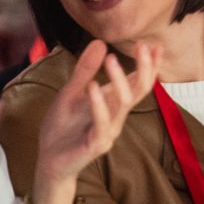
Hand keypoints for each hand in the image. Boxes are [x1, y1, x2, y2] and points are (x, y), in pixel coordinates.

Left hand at [33, 40, 156, 192]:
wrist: (49, 161)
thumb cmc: (63, 128)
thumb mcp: (71, 93)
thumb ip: (85, 70)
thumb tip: (100, 42)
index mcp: (114, 104)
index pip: (138, 82)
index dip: (149, 65)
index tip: (154, 44)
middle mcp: (117, 116)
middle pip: (139, 90)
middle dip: (144, 68)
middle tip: (143, 46)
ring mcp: (110, 130)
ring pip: (123, 103)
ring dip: (119, 80)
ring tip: (111, 59)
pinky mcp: (98, 144)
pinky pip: (102, 122)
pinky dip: (98, 104)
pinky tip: (93, 86)